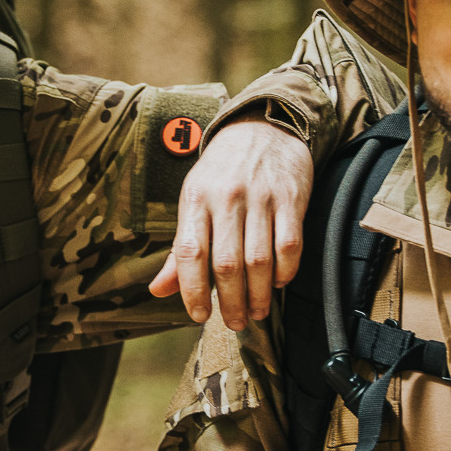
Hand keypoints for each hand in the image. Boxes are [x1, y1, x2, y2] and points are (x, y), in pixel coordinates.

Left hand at [152, 116, 311, 329]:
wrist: (263, 127)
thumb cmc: (222, 172)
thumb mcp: (194, 200)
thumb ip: (181, 247)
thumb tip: (158, 290)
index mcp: (195, 198)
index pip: (189, 252)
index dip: (191, 289)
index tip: (198, 315)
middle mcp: (226, 197)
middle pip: (227, 263)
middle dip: (230, 301)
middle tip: (234, 323)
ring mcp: (261, 197)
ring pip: (259, 259)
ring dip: (258, 294)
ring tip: (256, 312)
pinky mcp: (291, 197)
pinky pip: (289, 244)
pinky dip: (285, 270)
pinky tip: (278, 283)